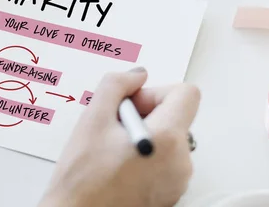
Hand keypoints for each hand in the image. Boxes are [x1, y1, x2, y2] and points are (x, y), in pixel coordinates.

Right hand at [40, 69, 199, 206]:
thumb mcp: (92, 119)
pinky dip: (147, 155)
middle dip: (146, 113)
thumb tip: (136, 76)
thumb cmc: (83, 179)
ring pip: (169, 138)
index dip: (156, 91)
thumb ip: (116, 85)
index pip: (186, 93)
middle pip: (176, 116)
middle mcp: (181, 162)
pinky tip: (119, 164)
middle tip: (114, 127)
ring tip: (113, 149)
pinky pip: (166, 160)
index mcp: (167, 139)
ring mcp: (177, 181)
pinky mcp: (170, 193)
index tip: (133, 103)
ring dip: (145, 134)